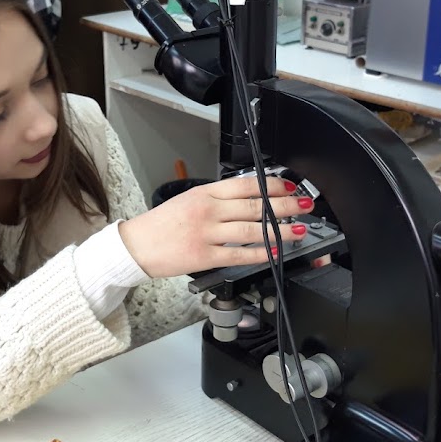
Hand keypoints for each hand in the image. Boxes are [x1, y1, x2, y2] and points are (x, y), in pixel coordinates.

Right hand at [118, 176, 314, 278]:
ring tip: (297, 229)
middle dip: (284, 205)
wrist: (137, 246)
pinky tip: (274, 251)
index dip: (272, 184)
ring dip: (278, 229)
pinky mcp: (205, 256)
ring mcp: (206, 234)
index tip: (289, 186)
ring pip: (250, 229)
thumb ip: (217, 199)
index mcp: (204, 193)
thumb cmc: (162, 225)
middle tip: (303, 205)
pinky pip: (239, 254)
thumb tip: (250, 199)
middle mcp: (207, 210)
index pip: (245, 185)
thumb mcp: (188, 200)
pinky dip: (259, 253)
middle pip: (253, 205)